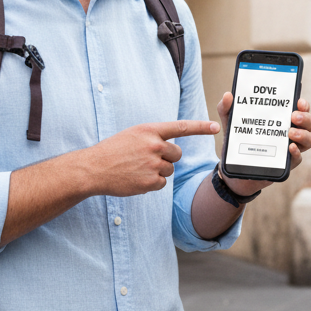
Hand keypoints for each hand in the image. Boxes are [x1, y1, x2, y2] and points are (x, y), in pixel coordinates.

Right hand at [78, 120, 218, 196]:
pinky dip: (152, 183)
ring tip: (138, 168)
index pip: (181, 127)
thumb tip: (171, 149)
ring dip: (158, 171)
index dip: (201, 127)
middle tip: (146, 159)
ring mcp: (153, 164)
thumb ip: (153, 137)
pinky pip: (162, 183)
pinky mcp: (151, 181)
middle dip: (167, 158)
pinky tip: (136, 178)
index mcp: (150, 130)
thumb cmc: (114, 150)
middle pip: (177, 154)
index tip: (216, 127)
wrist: (94, 168)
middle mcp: (154, 145)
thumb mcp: (133, 135)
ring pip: (170, 170)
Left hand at [215, 93, 310, 197]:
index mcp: (282, 119)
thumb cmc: (239, 139)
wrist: (235, 166)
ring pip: (309, 140)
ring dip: (304, 135)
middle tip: (293, 117)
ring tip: (290, 133)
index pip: (300, 109)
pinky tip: (289, 148)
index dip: (304, 104)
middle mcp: (291, 132)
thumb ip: (227, 108)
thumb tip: (227, 95)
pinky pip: (298, 158)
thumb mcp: (231, 122)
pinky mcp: (287, 164)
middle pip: (310, 123)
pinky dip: (296, 153)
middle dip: (305, 118)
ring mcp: (291, 148)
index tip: (298, 101)